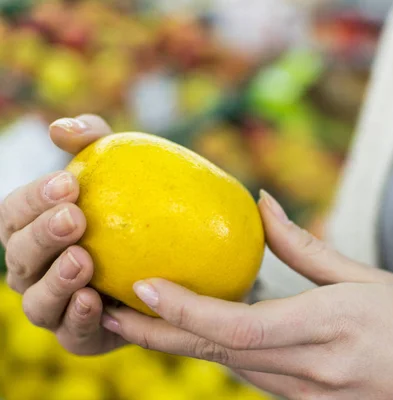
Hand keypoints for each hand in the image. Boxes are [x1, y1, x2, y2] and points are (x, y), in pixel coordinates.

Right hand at [0, 115, 125, 354]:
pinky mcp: (82, 335)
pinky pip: (72, 333)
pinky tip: (95, 300)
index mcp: (32, 229)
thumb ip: (91, 142)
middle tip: (76, 218)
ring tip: (83, 260)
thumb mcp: (119, 167)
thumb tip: (58, 129)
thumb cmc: (134, 207)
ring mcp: (54, 306)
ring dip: (57, 280)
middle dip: (43, 235)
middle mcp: (34, 270)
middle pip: (20, 255)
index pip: (15, 212)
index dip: (34, 199)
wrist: (173, 260)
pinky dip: (79, 318)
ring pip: (37, 300)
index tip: (70, 183)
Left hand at [103, 191, 392, 399]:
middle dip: (157, 335)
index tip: (142, 285)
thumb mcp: (366, 275)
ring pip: (229, 369)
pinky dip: (220, 355)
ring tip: (139, 320)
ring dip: (182, 347)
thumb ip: (304, 244)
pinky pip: (253, 378)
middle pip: (218, 354)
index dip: (184, 310)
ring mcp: (309, 394)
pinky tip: (198, 336)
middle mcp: (311, 368)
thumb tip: (260, 203)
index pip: (237, 327)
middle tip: (109, 308)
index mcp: (328, 326)